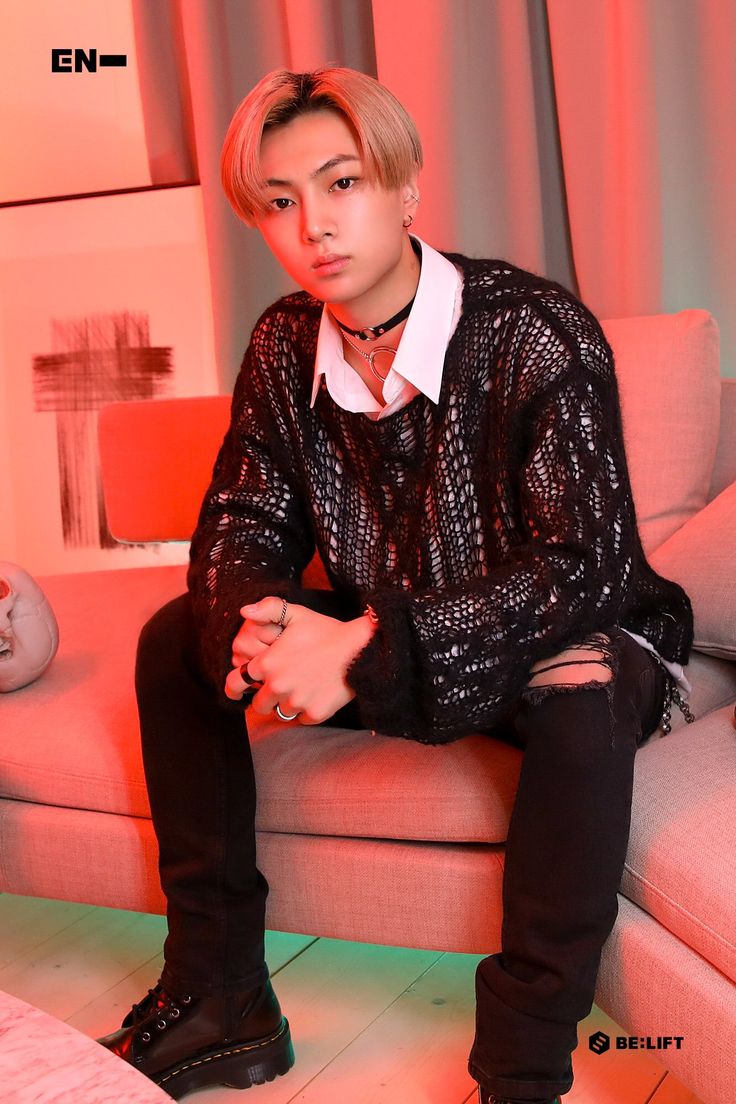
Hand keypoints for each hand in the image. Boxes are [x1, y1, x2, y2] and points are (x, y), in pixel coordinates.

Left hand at [224, 598, 374, 723]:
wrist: (361, 649)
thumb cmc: (327, 630)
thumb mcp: (297, 614)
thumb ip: (268, 609)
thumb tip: (244, 611)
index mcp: (268, 663)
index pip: (235, 683)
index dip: (233, 689)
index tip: (237, 693)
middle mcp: (278, 685)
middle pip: (258, 705)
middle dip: (265, 698)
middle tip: (282, 687)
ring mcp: (296, 702)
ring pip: (281, 713)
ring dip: (287, 704)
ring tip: (303, 687)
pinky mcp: (314, 714)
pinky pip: (302, 719)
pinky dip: (306, 711)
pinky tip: (316, 694)